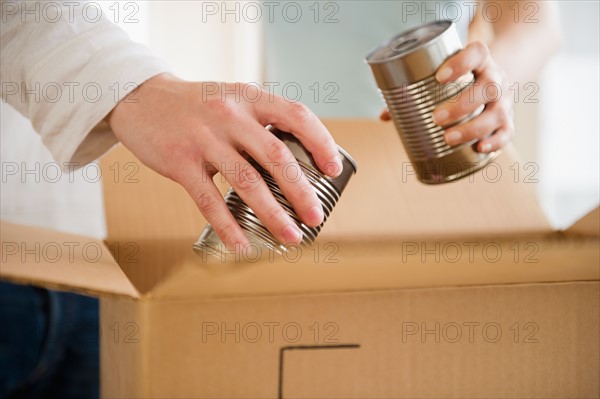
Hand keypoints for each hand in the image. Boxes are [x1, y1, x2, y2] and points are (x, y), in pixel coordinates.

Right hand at [107, 73, 342, 249]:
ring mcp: (204, 138)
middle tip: (315, 216)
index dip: (321, 142)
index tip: (333, 169)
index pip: (296, 115)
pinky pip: (209, 201)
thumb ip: (259, 121)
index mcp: (248, 97)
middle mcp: (230, 114)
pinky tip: (242, 245)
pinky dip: (228, 227)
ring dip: (273, 214)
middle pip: (276, 156)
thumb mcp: (231, 98)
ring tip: (290, 236)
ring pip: (246, 182)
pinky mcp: (180, 161)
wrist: (139, 97)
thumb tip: (295, 160)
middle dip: (301, 191)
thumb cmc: (195, 105)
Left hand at [380, 41, 513, 152]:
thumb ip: (413, 94)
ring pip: (496, 112)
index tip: (439, 77)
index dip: (461, 63)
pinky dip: (495, 142)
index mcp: (480, 60)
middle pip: (487, 88)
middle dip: (462, 104)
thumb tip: (384, 116)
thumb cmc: (460, 81)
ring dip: (473, 127)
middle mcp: (496, 78)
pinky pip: (507, 132)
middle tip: (436, 118)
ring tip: (449, 137)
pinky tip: (480, 148)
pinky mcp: (508, 121)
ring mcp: (504, 101)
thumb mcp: (443, 77)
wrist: (493, 82)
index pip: (477, 53)